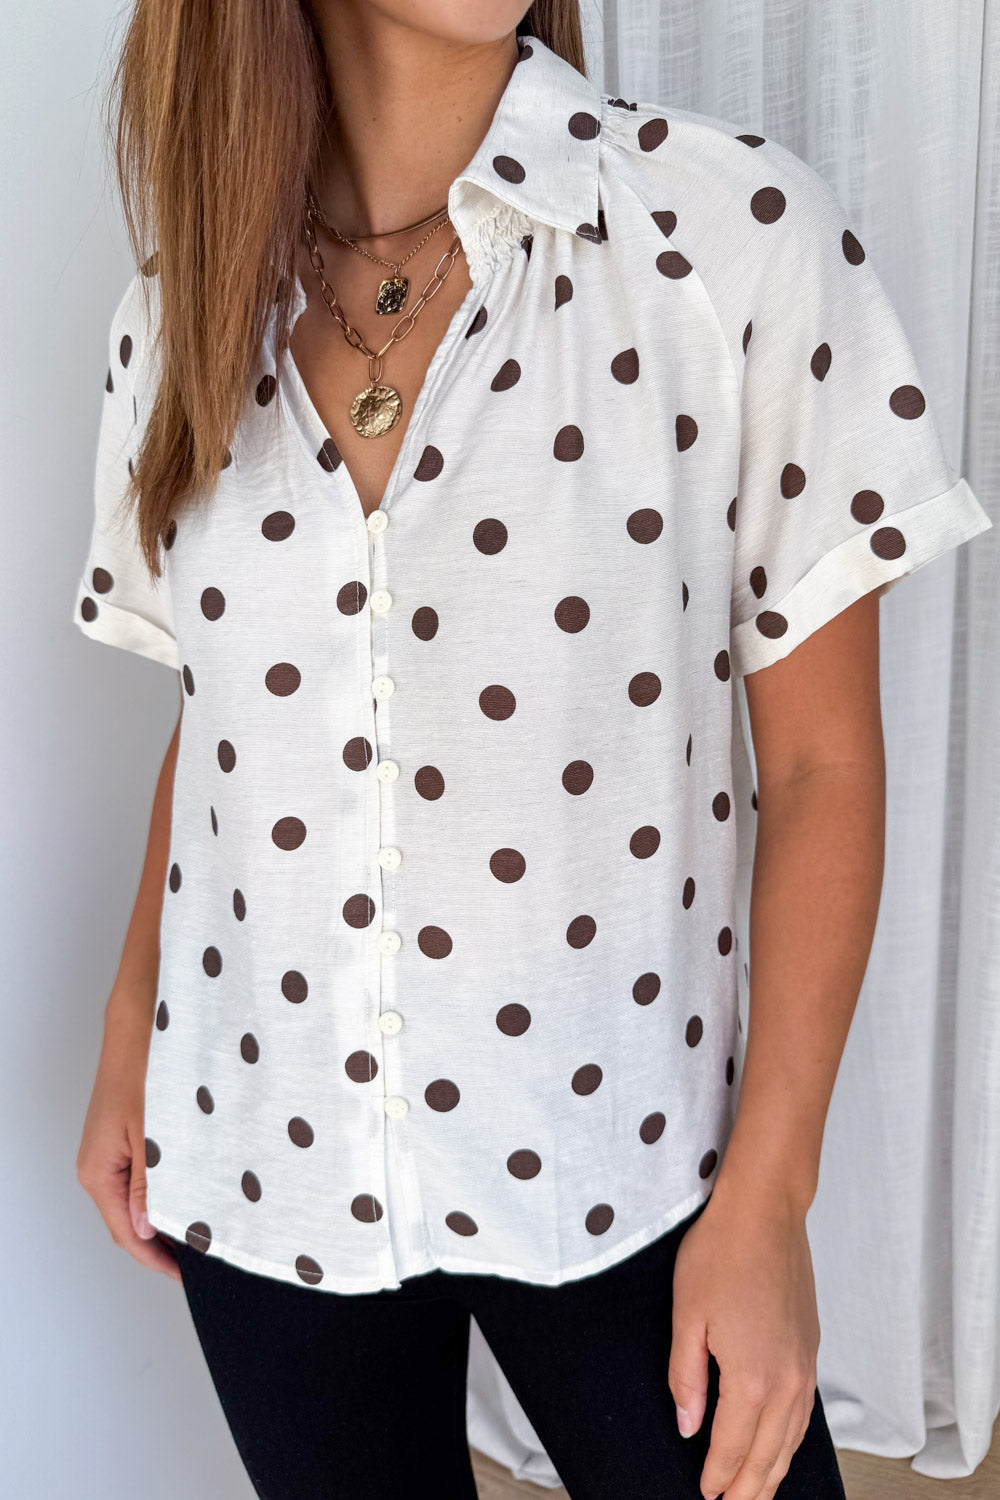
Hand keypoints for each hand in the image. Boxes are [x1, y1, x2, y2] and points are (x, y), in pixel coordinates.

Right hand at [76, 1000, 181, 1283]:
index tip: (187, 1275)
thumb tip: (146, 1232)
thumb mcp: (154, 1136)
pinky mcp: (124, 1136)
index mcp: (98, 1172)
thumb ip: (149, 1186)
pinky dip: (165, 1189)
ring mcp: (110, 1151)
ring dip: (165, 1215)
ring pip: (137, 1199)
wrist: (140, 1025)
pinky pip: (142, 1175)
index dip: (157, 1259)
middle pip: (129, 1222)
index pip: (126, 1235)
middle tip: (202, 1255)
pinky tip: (190, 1190)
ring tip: (201, 1228)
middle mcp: (98, 1166)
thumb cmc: (146, 1070)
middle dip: (163, 1242)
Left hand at [669, 1191, 819, 1498]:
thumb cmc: (721, 1253)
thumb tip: (687, 1424)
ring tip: (755, 1492)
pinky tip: (780, 1446)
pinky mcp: (810, 1350)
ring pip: (791, 1439)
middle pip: (768, 1455)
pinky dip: (791, 1441)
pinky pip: (804, 1414)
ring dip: (773, 1472)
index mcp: (751, 1377)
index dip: (717, 1476)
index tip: (705, 1494)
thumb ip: (686, 1377)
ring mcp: (804, 1366)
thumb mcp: (686, 1315)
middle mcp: (786, 1381)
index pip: (732, 1446)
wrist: (765, 1213)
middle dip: (748, 1488)